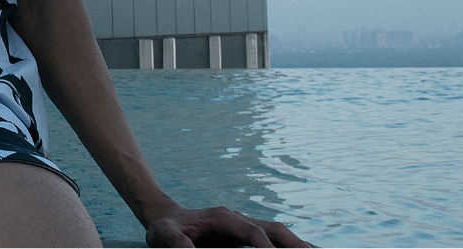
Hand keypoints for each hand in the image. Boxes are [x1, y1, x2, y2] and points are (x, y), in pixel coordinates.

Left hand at [144, 204, 314, 247]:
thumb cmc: (165, 229)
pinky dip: (289, 248)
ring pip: (278, 234)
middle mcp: (238, 219)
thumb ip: (177, 244)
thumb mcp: (163, 236)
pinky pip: (272, 242)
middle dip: (294, 243)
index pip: (251, 231)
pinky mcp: (245, 237)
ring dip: (299, 245)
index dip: (264, 245)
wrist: (166, 219)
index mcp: (223, 217)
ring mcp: (244, 226)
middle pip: (274, 229)